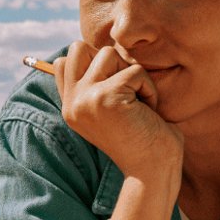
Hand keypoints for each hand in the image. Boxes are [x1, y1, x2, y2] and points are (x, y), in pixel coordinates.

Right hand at [53, 42, 182, 182]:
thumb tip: (98, 50)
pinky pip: (135, 71)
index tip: (116, 89)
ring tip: (139, 102)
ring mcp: (85, 100)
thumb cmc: (141, 139)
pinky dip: (149, 89)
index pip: (65, 61)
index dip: (94, 63)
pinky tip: (148, 111)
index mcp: (70, 107)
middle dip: (109, 61)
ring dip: (133, 74)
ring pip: (109, 54)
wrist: (153, 172)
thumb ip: (97, 84)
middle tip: (126, 90)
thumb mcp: (111, 110)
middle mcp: (72, 103)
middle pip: (79, 47)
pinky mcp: (106, 98)